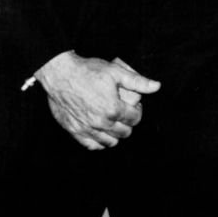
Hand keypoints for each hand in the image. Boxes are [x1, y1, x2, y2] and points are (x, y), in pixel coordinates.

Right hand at [34, 51, 160, 150]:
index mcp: (113, 109)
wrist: (60, 74)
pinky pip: (91, 145)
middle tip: (123, 112)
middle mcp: (100, 122)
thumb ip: (138, 81)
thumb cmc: (88, 71)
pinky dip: (99, 141)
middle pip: (124, 132)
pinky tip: (101, 131)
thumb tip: (156, 86)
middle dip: (128, 123)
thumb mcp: (116, 71)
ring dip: (115, 134)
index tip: (133, 105)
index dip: (137, 111)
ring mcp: (86, 128)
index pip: (134, 119)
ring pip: (110, 142)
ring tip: (113, 121)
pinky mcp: (74, 131)